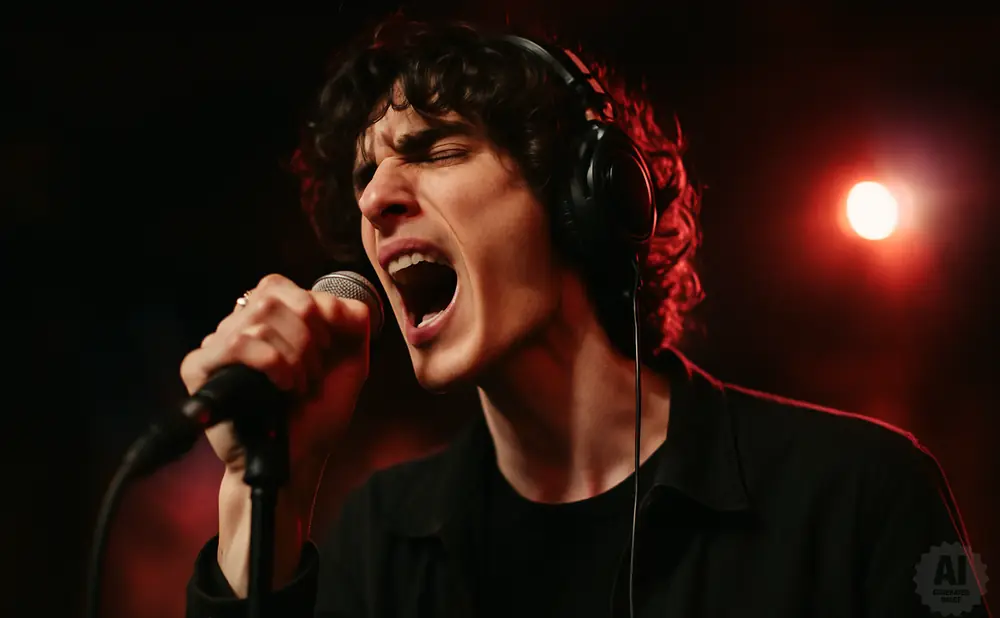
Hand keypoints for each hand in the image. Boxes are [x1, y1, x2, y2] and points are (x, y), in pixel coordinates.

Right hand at [180, 273, 371, 479]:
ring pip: (257, 319)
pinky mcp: (198, 370)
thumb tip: (330, 298)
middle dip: (306, 335)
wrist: (298, 458)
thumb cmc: (318, 413)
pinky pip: (235, 343)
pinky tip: (282, 387)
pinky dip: (271, 362)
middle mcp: (235, 328)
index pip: (278, 285)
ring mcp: (215, 347)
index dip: (311, 309)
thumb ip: (352, 318)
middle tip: (314, 373)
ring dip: (292, 355)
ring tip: (298, 386)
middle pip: (271, 298)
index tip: (327, 347)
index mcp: (265, 320)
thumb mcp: (351, 358)